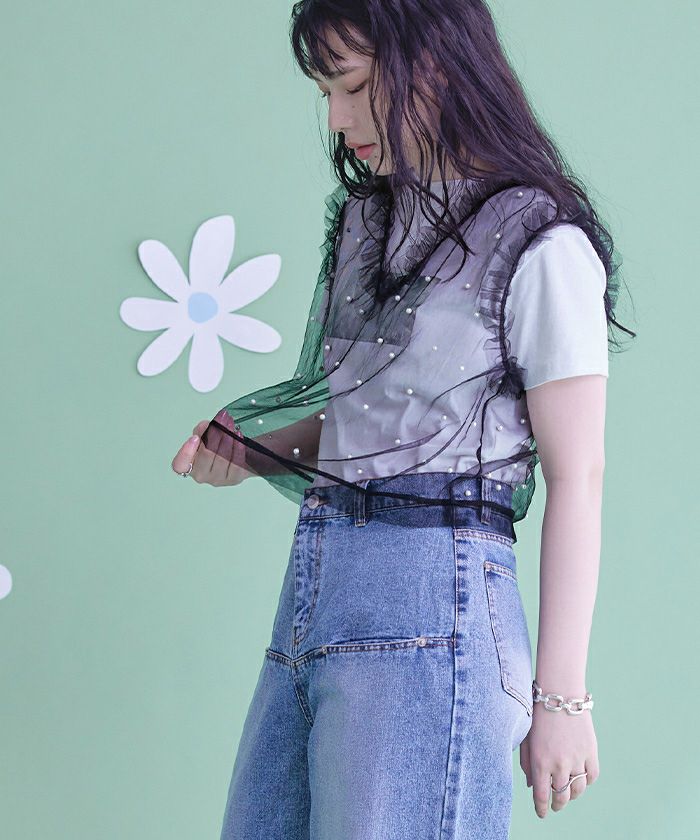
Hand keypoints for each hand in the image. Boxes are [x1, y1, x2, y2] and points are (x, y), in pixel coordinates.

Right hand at [171, 410, 252, 485]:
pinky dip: (237, 447)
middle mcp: (202, 476)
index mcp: (189, 466)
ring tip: (231, 424)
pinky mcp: (234, 479)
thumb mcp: (205, 437)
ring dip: (228, 437)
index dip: (185, 453)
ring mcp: (218, 479)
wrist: (237, 459)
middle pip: (206, 455)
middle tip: (222, 419)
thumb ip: (201, 431)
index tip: (195, 438)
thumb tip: (205, 426)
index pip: (180, 466)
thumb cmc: (216, 448)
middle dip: (215, 433)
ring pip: (222, 457)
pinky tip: (238, 436)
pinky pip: (236, 461)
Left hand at [519, 703, 599, 818]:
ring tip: (567, 792)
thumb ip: (527, 763)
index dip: (541, 809)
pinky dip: (586, 781)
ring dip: (572, 795)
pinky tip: (580, 778)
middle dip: (557, 804)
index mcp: (540, 762)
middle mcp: (559, 764)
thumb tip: (531, 786)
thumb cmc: (537, 714)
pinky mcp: (591, 752)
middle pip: (561, 797)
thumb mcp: (526, 738)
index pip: (542, 796)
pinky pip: (591, 776)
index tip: (542, 813)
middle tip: (555, 805)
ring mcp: (577, 759)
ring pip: (577, 790)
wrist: (559, 694)